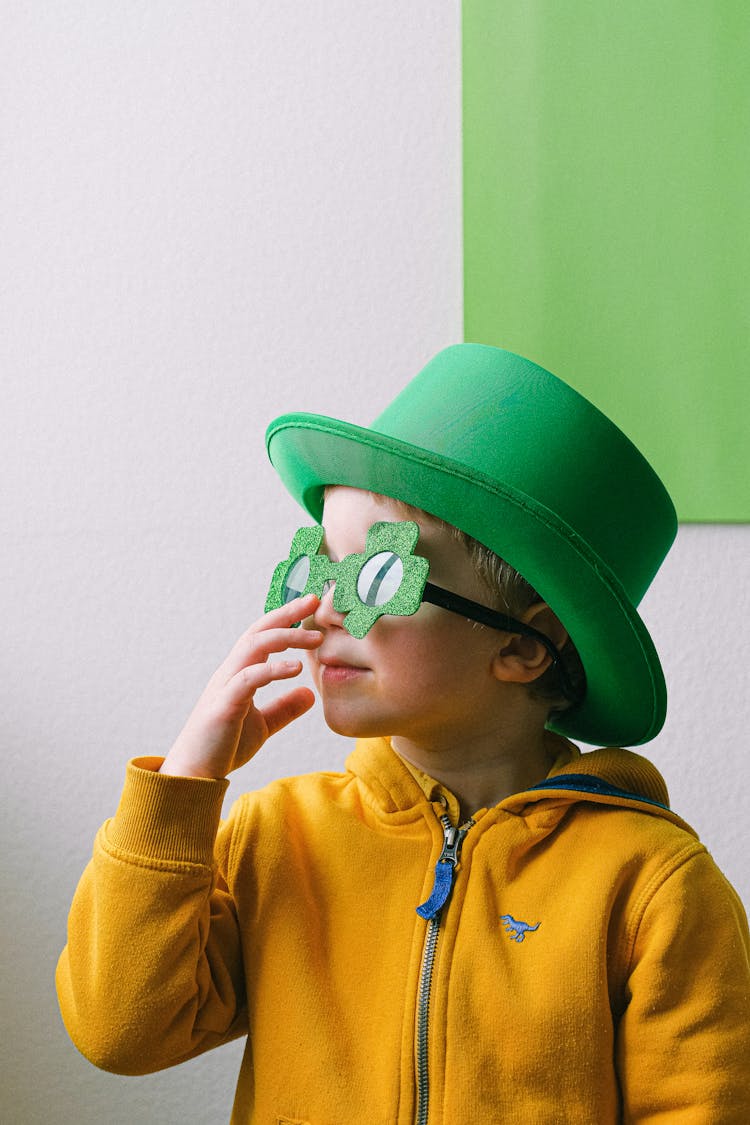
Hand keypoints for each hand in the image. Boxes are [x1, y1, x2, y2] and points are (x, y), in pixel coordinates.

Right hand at [160, 594, 322, 778]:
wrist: (194, 775)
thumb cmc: (222, 748)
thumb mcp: (262, 725)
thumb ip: (283, 708)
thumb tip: (310, 694)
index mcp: (239, 674)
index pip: (262, 635)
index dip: (285, 618)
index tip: (311, 605)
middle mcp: (230, 673)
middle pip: (257, 631)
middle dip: (286, 613)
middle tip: (313, 600)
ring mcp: (225, 686)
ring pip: (252, 647)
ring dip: (285, 637)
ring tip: (314, 639)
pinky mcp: (224, 705)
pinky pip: (248, 679)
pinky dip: (272, 670)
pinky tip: (295, 668)